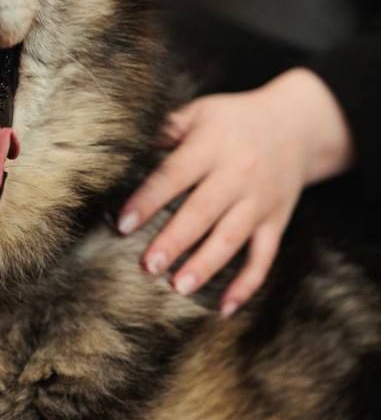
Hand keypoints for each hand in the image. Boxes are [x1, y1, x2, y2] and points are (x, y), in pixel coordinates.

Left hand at [117, 68, 355, 316]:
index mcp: (212, 145)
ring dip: (205, 265)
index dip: (148, 199)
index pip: (175, 175)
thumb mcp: (200, 112)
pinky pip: (264, 257)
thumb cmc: (234, 119)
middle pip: (203, 212)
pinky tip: (225, 307)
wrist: (296, 124)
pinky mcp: (277, 222)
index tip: (123, 223)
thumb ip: (166, 130)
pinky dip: (247, 284)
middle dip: (175, 240)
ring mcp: (260, 201)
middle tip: (147, 266)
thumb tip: (125, 150)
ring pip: (232, 238)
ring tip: (178, 286)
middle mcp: (238, 174)